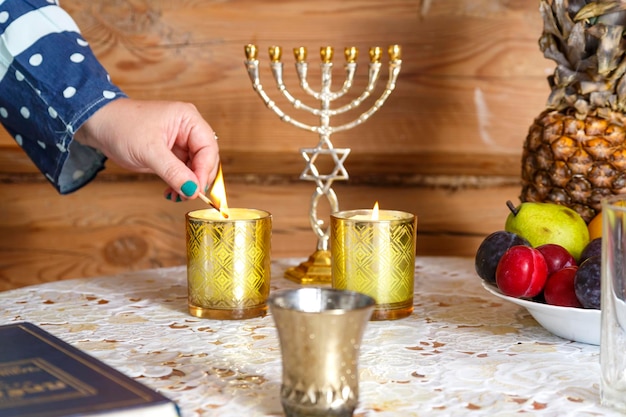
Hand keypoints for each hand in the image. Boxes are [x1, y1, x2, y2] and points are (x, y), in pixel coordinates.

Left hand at [74, 98, 219, 200]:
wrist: (99, 126)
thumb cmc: (122, 126)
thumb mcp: (149, 151)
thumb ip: (173, 171)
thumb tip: (193, 190)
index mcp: (188, 119)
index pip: (208, 148)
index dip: (205, 170)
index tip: (197, 189)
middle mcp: (189, 129)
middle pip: (207, 159)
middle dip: (199, 179)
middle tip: (189, 195)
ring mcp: (181, 142)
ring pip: (197, 168)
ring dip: (190, 184)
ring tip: (177, 195)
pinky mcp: (173, 154)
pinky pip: (185, 172)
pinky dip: (181, 184)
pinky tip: (172, 192)